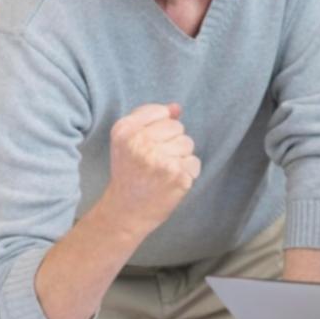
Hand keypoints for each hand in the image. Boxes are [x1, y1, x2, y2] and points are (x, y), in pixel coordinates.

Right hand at [102, 103, 199, 234]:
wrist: (126, 211)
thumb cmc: (129, 173)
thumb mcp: (127, 141)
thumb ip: (149, 119)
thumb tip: (176, 107)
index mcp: (124, 131)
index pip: (160, 112)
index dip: (159, 128)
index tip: (147, 144)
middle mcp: (140, 143)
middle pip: (177, 127)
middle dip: (171, 142)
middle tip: (154, 162)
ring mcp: (160, 160)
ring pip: (188, 143)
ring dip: (180, 157)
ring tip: (162, 172)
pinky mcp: (177, 176)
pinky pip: (194, 162)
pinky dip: (187, 172)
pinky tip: (170, 181)